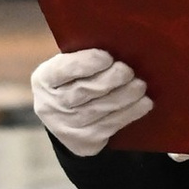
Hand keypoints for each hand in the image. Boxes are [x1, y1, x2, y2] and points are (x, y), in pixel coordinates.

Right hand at [30, 49, 151, 156]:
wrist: (63, 120)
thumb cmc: (71, 82)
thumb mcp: (66, 67)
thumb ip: (83, 58)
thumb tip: (117, 48)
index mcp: (44, 79)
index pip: (63, 70)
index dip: (86, 63)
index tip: (107, 57)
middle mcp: (51, 105)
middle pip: (84, 91)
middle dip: (110, 80)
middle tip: (128, 71)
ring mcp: (67, 126)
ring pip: (100, 109)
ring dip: (125, 96)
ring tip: (140, 85)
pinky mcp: (85, 141)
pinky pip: (111, 125)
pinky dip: (130, 113)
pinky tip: (144, 103)